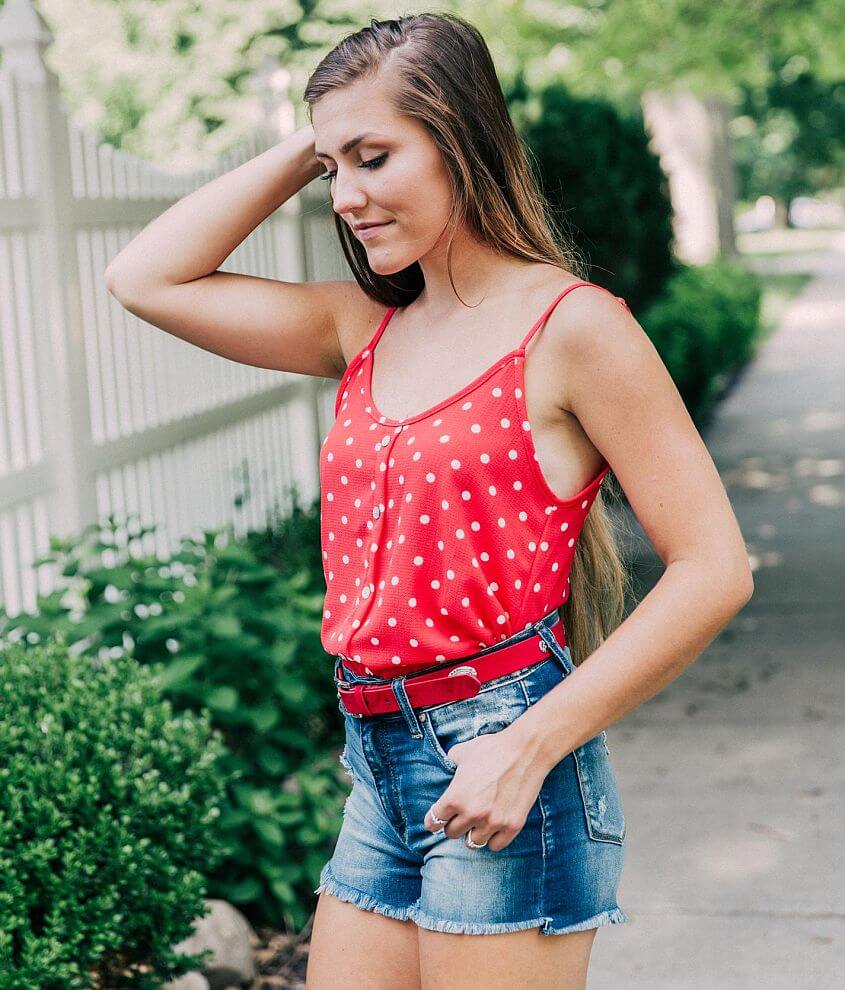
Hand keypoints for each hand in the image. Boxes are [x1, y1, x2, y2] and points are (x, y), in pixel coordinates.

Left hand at [423, 725, 546, 851]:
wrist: (525, 751)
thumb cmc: (492, 748)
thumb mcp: (463, 751)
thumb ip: (451, 761)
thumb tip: (449, 764)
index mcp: (455, 797)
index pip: (434, 821)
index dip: (433, 820)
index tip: (437, 820)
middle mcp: (471, 813)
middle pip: (452, 833)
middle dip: (454, 824)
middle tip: (461, 817)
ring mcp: (492, 822)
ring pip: (473, 843)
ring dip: (473, 833)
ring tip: (477, 824)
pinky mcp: (511, 826)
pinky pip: (495, 845)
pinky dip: (493, 839)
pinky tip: (494, 828)